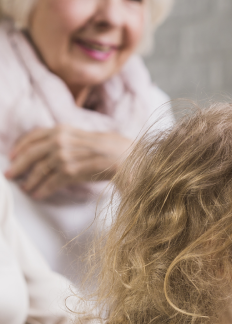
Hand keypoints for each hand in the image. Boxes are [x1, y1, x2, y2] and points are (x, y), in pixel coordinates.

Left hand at [5, 126, 131, 197]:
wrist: (127, 157)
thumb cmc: (110, 148)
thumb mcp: (84, 137)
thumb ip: (67, 140)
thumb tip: (50, 150)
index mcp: (63, 130)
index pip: (33, 136)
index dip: (21, 147)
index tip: (13, 155)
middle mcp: (60, 141)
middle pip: (31, 154)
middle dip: (18, 166)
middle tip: (9, 175)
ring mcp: (65, 156)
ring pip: (39, 170)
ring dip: (30, 181)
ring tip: (26, 188)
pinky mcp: (71, 171)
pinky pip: (51, 182)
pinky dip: (43, 189)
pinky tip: (38, 194)